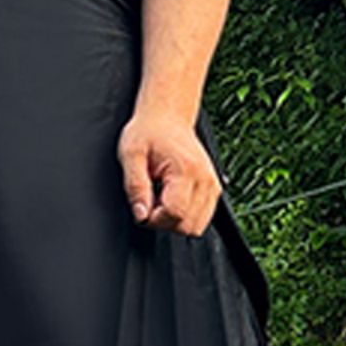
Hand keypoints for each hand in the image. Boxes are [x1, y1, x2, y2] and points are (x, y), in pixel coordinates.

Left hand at [117, 106, 221, 236]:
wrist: (167, 118)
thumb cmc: (149, 132)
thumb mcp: (131, 156)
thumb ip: (135, 187)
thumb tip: (141, 215)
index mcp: (186, 170)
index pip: (175, 215)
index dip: (154, 219)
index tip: (143, 206)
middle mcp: (205, 179)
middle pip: (188, 226)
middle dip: (164, 221)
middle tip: (150, 201)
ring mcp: (213, 185)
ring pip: (196, 226)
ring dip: (175, 220)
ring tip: (161, 199)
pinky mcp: (214, 189)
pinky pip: (201, 218)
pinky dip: (185, 215)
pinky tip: (172, 198)